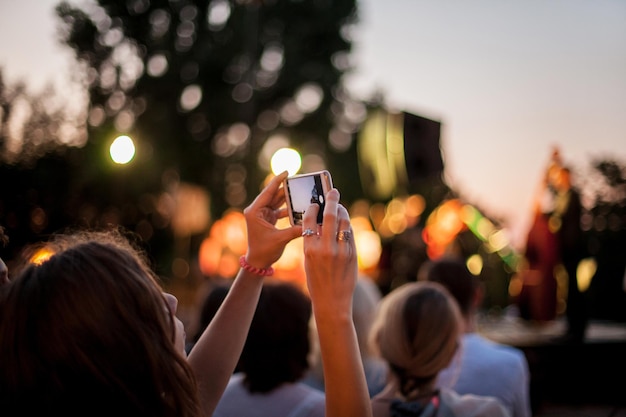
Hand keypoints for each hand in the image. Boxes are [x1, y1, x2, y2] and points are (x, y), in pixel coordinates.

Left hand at [243, 171, 301, 268]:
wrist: (258, 262)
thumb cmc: (264, 251)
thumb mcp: (280, 239)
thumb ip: (296, 230)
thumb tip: (311, 225)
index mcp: (255, 211)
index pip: (268, 192)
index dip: (278, 181)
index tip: (287, 172)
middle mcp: (257, 210)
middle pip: (273, 195)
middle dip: (286, 189)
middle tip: (298, 182)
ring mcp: (262, 214)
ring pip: (277, 202)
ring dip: (288, 198)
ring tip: (300, 193)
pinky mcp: (267, 219)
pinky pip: (279, 209)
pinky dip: (288, 209)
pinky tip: (298, 208)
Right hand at [302, 188, 357, 315]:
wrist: (332, 301)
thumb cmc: (317, 281)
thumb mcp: (309, 261)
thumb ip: (313, 242)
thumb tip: (320, 223)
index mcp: (309, 249)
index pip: (309, 221)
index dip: (313, 209)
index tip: (314, 203)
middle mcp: (325, 248)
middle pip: (329, 216)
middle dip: (331, 200)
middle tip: (333, 191)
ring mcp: (340, 251)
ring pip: (343, 223)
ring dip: (342, 211)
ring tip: (340, 206)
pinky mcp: (352, 254)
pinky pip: (350, 234)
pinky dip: (347, 225)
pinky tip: (345, 222)